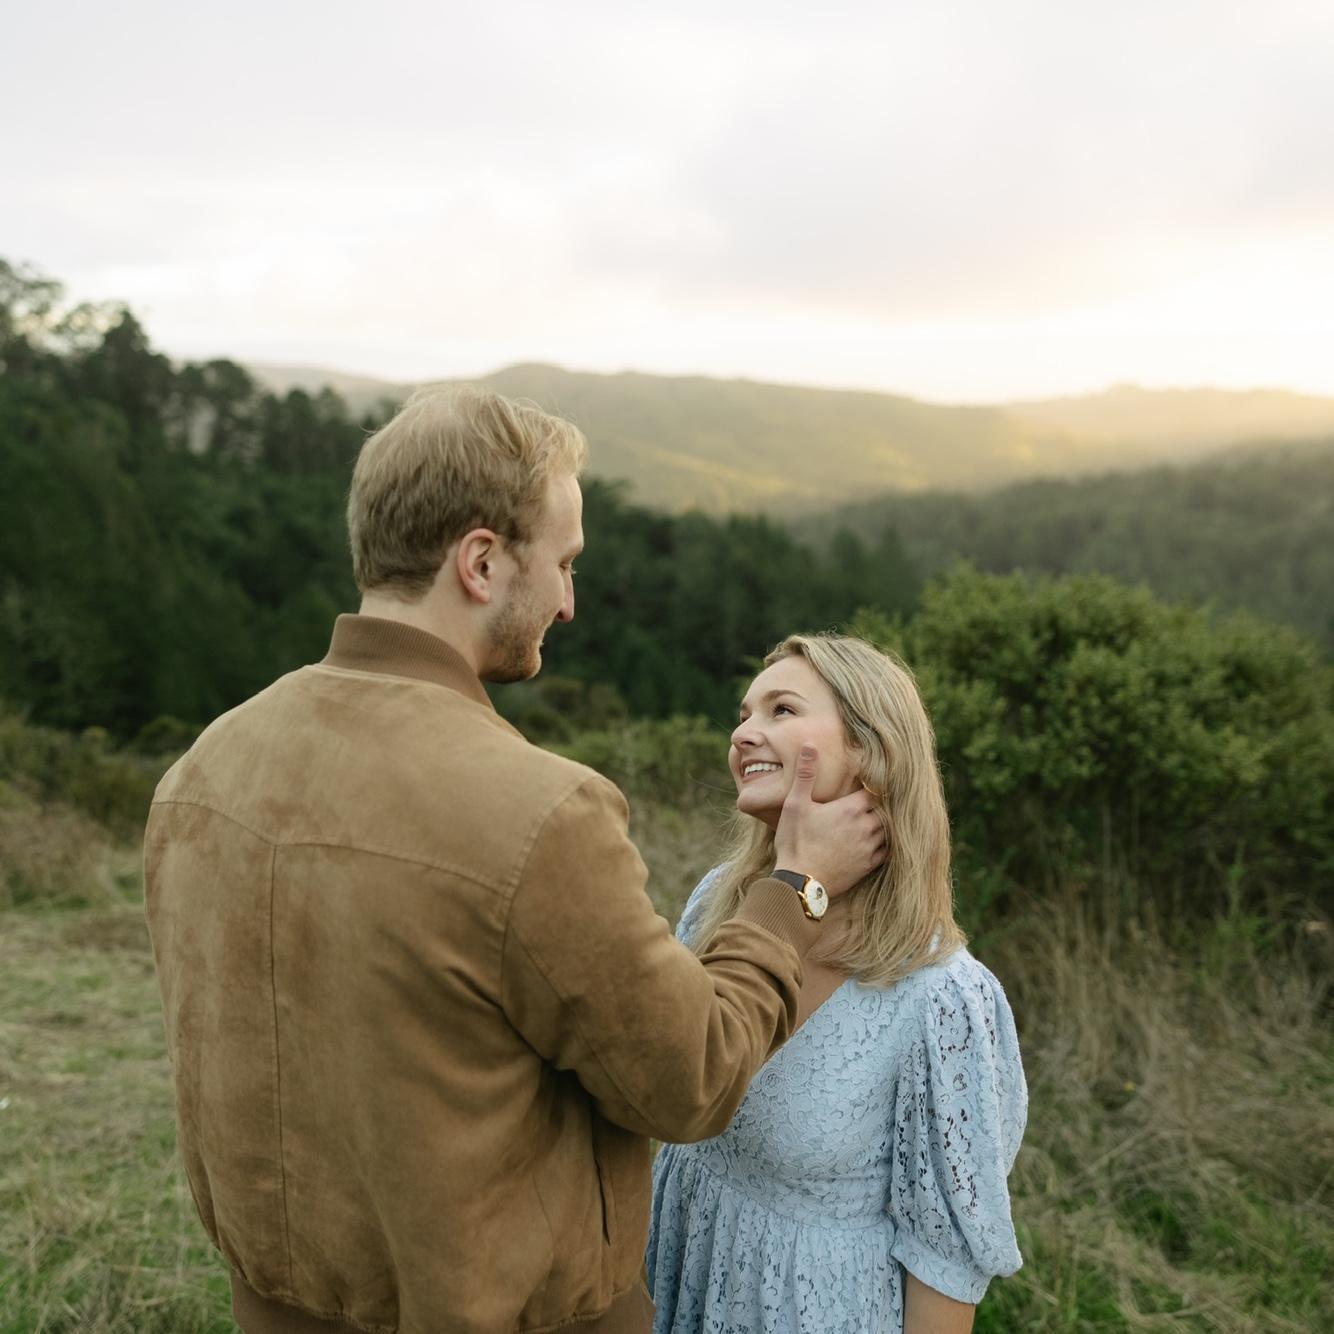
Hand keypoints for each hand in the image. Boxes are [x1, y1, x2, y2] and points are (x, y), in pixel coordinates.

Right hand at [772, 745, 886, 896]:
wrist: (799, 882)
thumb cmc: (795, 841)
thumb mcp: (795, 804)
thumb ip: (805, 774)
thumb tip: (810, 745)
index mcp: (850, 808)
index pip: (875, 789)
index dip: (875, 784)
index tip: (872, 779)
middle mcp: (866, 826)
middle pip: (885, 808)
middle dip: (880, 803)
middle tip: (876, 797)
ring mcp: (869, 848)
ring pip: (888, 829)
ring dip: (883, 822)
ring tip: (877, 817)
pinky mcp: (868, 866)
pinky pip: (887, 851)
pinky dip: (885, 843)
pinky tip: (878, 840)